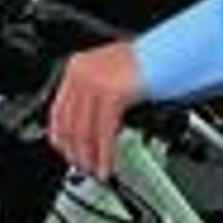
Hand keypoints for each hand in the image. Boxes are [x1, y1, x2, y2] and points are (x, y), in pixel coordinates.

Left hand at [47, 40, 143, 179]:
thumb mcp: (108, 74)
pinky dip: (105, 153)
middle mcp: (81, 73)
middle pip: (69, 124)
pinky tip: (107, 164)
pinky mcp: (112, 93)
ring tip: (95, 170)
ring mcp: (95, 82)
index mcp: (76, 67)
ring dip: (90, 157)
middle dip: (75, 151)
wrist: (165, 52)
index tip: (67, 153)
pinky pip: (104, 132)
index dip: (61, 138)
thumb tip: (86, 130)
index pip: (57, 111)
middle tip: (83, 167)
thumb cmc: (144, 63)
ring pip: (83, 131)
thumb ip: (93, 97)